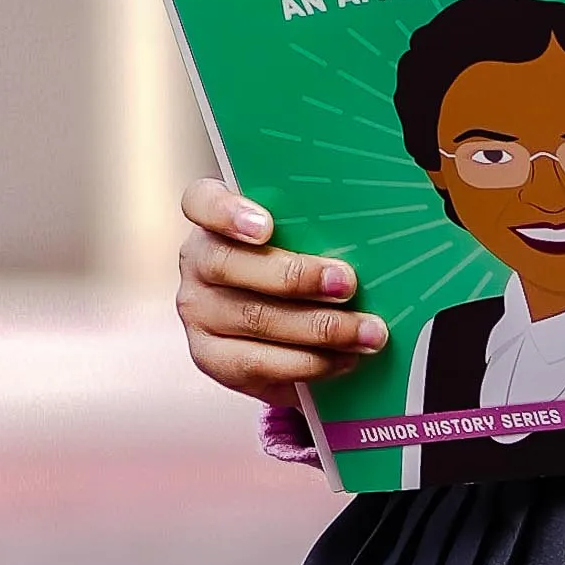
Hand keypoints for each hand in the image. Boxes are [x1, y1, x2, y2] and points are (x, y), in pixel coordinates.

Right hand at [175, 176, 388, 406]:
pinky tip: (344, 359)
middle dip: (296, 276)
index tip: (266, 225)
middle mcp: (197, 263)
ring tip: (366, 331)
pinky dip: (310, 362)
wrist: (280, 337)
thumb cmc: (297, 274)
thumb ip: (314, 234)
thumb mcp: (302, 244)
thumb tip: (366, 240)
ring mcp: (198, 312)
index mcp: (214, 221)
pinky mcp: (212, 358)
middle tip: (347, 283)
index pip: (202, 201)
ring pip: (253, 317)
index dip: (228, 212)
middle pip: (230, 264)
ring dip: (319, 327)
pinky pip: (259, 363)